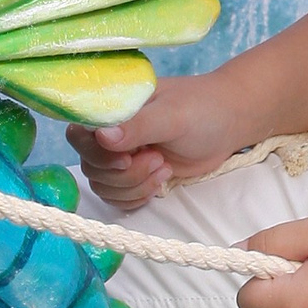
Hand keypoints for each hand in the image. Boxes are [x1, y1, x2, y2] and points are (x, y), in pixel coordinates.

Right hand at [67, 74, 249, 210]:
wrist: (229, 123)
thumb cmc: (203, 109)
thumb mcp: (172, 115)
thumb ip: (138, 126)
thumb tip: (102, 136)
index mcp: (112, 109)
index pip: (79, 135)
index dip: (95, 153)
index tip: (125, 158)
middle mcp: (111, 134)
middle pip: (92, 167)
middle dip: (125, 173)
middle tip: (158, 160)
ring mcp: (122, 156)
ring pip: (104, 186)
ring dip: (134, 186)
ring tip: (164, 168)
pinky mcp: (136, 176)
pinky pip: (118, 198)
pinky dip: (136, 197)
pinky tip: (161, 182)